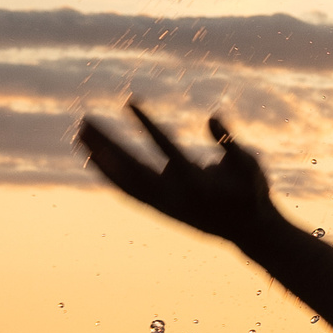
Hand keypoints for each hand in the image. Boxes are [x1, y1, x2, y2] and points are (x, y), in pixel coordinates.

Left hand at [76, 103, 273, 240]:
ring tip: (81, 131)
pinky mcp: (158, 209)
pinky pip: (127, 190)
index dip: (148, 123)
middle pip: (132, 165)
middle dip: (108, 142)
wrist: (248, 232)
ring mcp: (163, 204)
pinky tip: (92, 156)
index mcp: (196, 183)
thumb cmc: (251, 194)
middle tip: (84, 119)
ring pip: (124, 179)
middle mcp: (174, 196)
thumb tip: (212, 116)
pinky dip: (109, 174)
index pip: (166, 147)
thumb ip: (231, 143)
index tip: (130, 101)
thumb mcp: (251, 166)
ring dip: (101, 155)